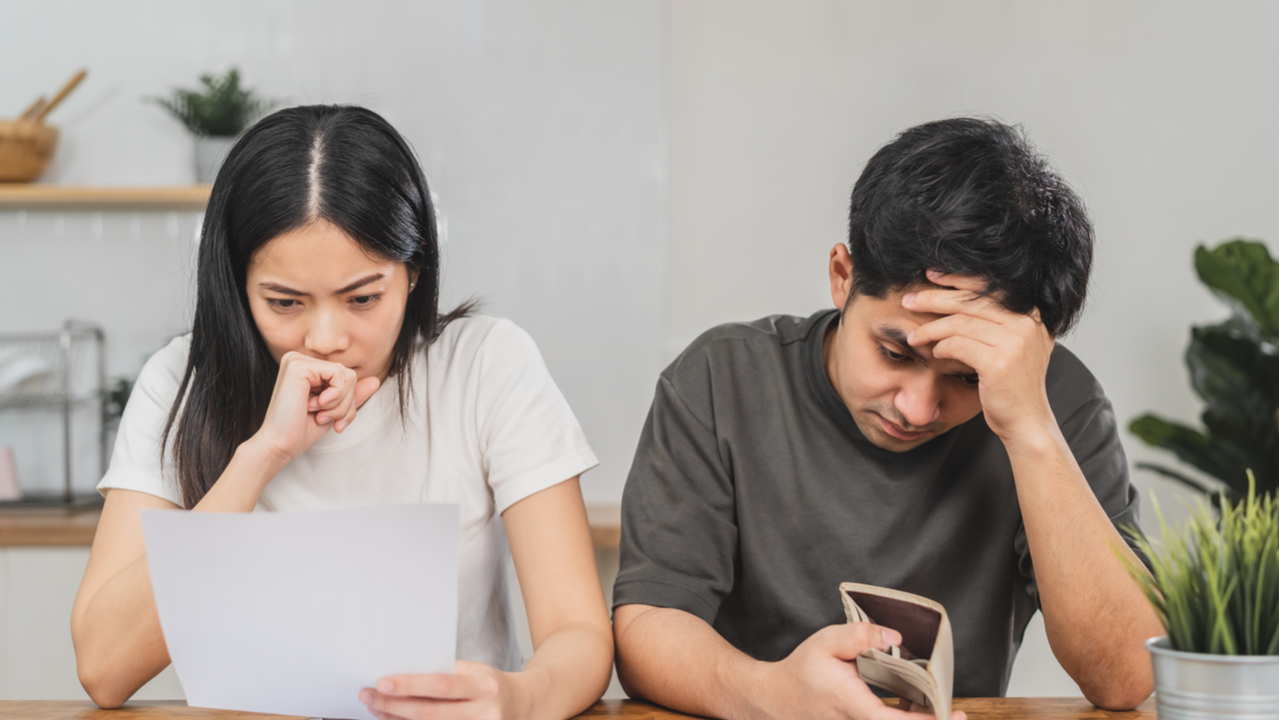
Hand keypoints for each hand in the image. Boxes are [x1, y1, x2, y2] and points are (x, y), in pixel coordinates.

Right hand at [250, 351, 380, 463]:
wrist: (279, 445)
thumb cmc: (300, 431)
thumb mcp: (334, 411)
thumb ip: (352, 395)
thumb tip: (375, 380)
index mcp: (307, 369)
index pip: (346, 377)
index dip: (348, 403)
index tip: (335, 422)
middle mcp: (300, 360)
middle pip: (350, 375)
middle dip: (346, 404)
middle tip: (324, 419)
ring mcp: (298, 360)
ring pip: (347, 375)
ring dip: (340, 404)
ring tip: (319, 414)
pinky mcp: (299, 365)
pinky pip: (339, 374)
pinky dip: (335, 397)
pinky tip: (314, 406)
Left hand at [360, 660, 517, 719]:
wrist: (521, 704)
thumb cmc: (489, 684)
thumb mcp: (474, 671)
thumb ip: (445, 674)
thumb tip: (403, 675)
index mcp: (484, 685)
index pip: (443, 685)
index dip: (411, 685)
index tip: (383, 682)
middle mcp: (485, 711)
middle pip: (432, 712)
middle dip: (395, 705)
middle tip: (369, 697)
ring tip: (376, 709)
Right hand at [756, 623, 963, 719]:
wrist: (779, 697)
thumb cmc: (803, 670)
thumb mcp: (827, 642)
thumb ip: (860, 636)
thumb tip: (895, 636)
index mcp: (853, 704)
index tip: (954, 714)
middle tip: (959, 713)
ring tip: (941, 706)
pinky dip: (906, 719)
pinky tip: (915, 706)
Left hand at [903, 270, 1055, 441]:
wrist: (1026, 422)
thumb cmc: (1012, 384)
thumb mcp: (1013, 345)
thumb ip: (997, 321)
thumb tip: (957, 295)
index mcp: (1032, 315)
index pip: (989, 286)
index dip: (957, 278)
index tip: (931, 275)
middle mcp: (1027, 323)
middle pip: (970, 302)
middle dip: (934, 299)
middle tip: (909, 301)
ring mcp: (1015, 341)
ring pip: (959, 323)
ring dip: (930, 328)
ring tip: (914, 336)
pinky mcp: (998, 361)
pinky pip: (957, 345)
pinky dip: (940, 347)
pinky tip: (933, 353)